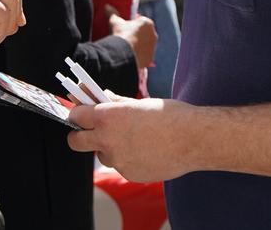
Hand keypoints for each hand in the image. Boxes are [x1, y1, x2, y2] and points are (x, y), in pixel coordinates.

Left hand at [67, 97, 189, 181]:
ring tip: (132, 140)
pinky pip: (122, 165)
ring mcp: (118, 160)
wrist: (195, 139)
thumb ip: (116, 103)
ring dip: (109, 148)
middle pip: (75, 141)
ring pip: (102, 155)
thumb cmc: (170, 116)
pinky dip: (129, 159)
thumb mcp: (138, 103)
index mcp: (107, 116)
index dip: (77, 113)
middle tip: (88, 132)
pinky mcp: (130, 173)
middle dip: (78, 136)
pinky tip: (147, 151)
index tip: (81, 114)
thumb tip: (101, 97)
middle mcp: (108, 139)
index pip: (76, 115)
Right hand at [110, 13, 156, 67]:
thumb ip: (112, 14)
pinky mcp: (150, 58)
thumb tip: (107, 6)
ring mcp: (153, 48)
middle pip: (144, 34)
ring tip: (127, 48)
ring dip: (139, 46)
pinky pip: (144, 56)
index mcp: (147, 23)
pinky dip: (139, 56)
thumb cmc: (122, 34)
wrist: (124, 54)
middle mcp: (153, 35)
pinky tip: (130, 56)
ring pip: (145, 45)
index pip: (141, 21)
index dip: (133, 24)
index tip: (126, 27)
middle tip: (126, 38)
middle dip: (137, 35)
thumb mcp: (115, 22)